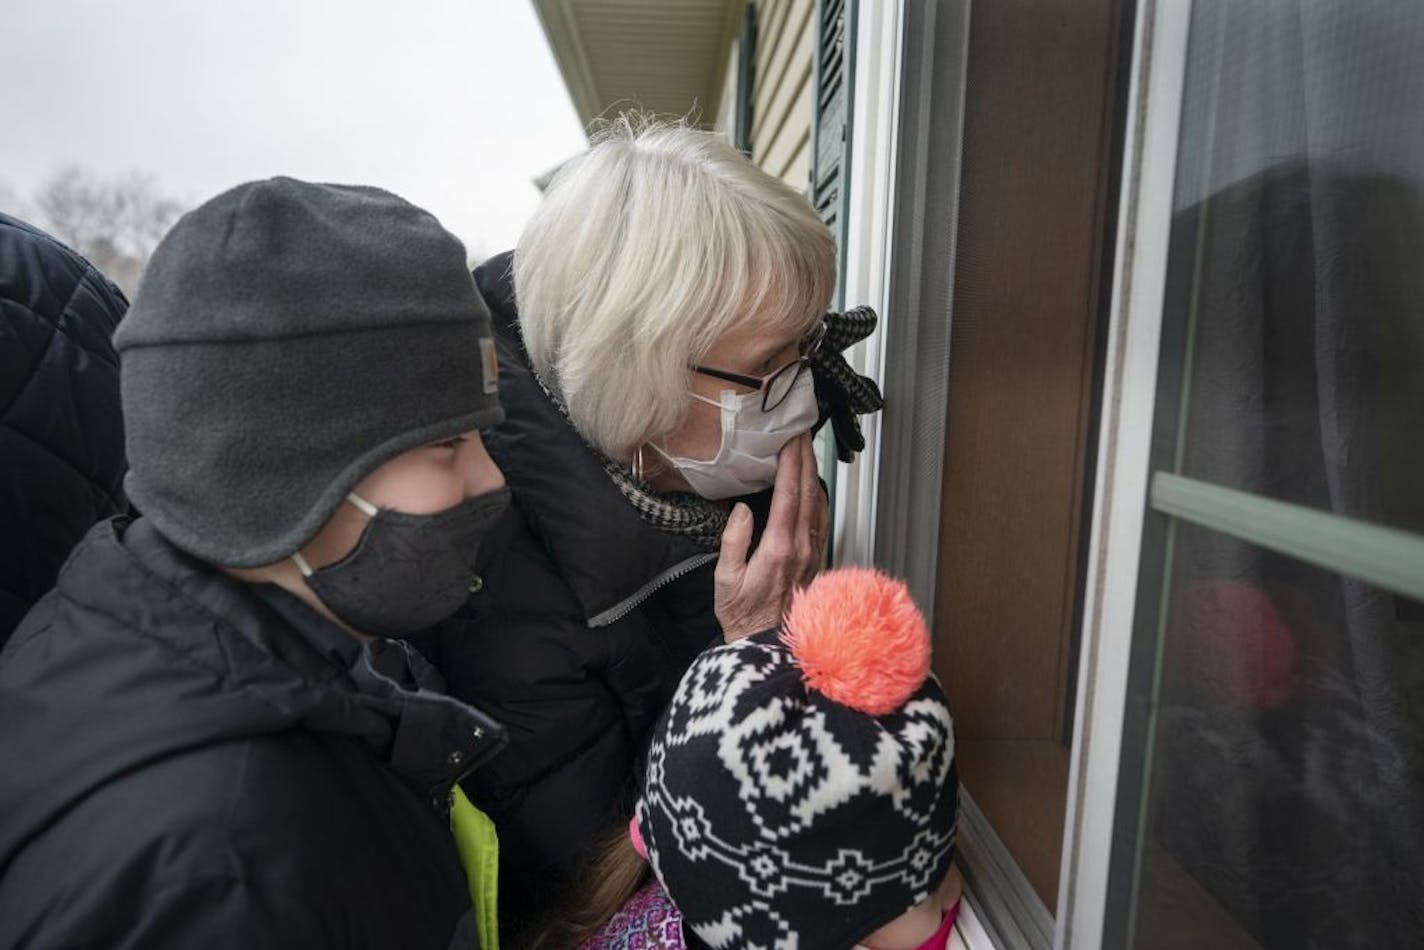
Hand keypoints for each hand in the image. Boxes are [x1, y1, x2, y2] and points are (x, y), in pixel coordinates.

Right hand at [714, 435, 826, 642]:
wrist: (766, 645)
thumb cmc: (742, 615)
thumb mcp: (725, 580)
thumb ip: (733, 541)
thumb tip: (742, 510)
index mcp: (778, 548)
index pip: (789, 494)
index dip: (791, 463)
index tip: (790, 439)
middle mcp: (801, 548)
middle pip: (808, 492)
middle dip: (805, 458)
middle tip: (802, 432)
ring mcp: (812, 554)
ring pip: (819, 504)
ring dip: (813, 474)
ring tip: (807, 450)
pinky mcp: (815, 560)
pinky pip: (821, 520)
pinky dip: (818, 496)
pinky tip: (814, 487)